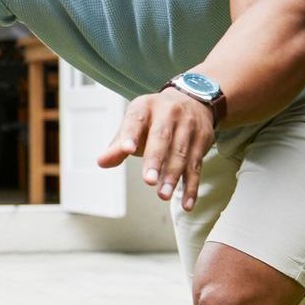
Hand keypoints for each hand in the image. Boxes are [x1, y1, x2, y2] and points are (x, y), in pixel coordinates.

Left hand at [96, 89, 215, 208]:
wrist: (192, 100)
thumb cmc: (153, 119)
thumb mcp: (134, 124)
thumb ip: (118, 145)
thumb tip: (101, 162)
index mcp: (145, 107)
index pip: (136, 120)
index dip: (131, 135)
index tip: (126, 150)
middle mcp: (169, 113)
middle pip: (162, 138)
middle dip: (155, 160)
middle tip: (148, 181)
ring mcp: (189, 125)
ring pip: (182, 153)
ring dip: (173, 176)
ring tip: (163, 195)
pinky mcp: (203, 140)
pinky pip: (196, 166)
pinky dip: (191, 186)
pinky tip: (186, 203)